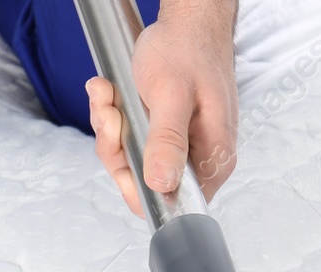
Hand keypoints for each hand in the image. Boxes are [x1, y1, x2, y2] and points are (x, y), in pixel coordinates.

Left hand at [85, 0, 237, 217]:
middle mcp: (200, 158)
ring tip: (108, 95)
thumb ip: (168, 142)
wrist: (188, 20)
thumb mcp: (172, 95)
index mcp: (212, 158)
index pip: (173, 202)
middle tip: (111, 113)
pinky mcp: (166, 133)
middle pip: (146, 182)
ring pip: (133, 159)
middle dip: (117, 147)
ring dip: (111, 127)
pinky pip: (132, 140)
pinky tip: (111, 92)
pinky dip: (114, 116)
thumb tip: (161, 183)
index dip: (138, 186)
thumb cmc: (188, 49)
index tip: (121, 152)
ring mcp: (182, 146)